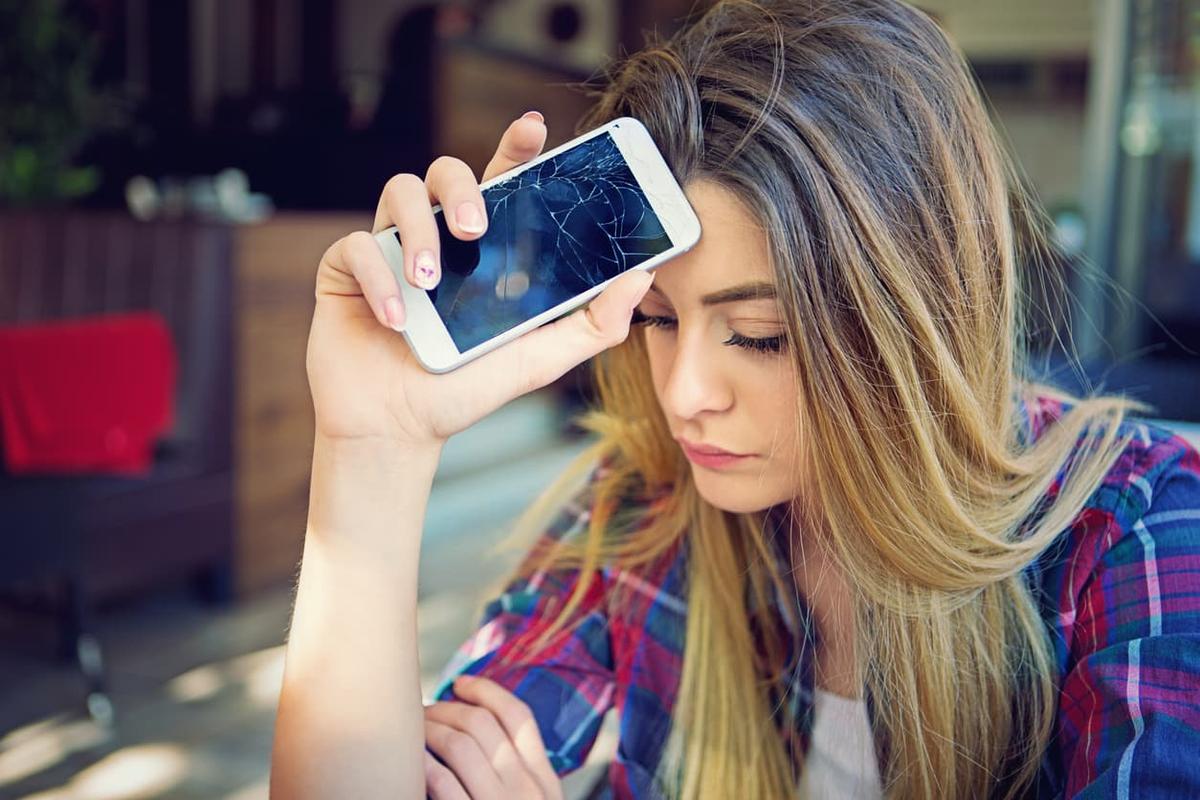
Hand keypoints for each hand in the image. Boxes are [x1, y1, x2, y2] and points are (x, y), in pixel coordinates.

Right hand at [306, 111, 655, 446]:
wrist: (400, 429)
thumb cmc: (465, 389)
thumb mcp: (539, 359)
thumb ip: (593, 323)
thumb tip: (642, 276)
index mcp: (485, 247)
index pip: (502, 180)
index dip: (515, 147)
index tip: (533, 129)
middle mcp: (438, 237)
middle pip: (446, 170)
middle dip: (462, 189)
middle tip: (475, 230)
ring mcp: (391, 248)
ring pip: (398, 191)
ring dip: (418, 230)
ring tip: (430, 280)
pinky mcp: (347, 269)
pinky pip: (356, 246)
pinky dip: (379, 279)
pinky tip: (398, 320)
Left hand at [423, 675, 563, 799]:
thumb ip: (520, 777)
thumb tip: (481, 732)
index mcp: (545, 780)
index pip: (519, 716)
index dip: (485, 691)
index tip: (459, 682)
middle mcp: (526, 789)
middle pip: (484, 724)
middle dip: (447, 708)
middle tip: (423, 711)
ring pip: (460, 746)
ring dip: (430, 731)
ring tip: (413, 732)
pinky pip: (443, 782)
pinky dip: (424, 765)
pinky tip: (413, 760)